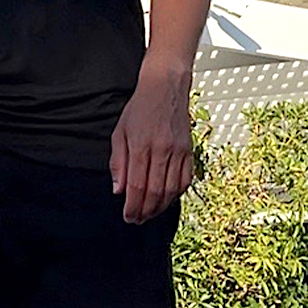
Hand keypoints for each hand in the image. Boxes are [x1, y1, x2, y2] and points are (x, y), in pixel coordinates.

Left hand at [109, 67, 193, 223]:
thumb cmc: (140, 108)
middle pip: (155, 192)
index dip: (132, 206)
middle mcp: (162, 150)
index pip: (137, 185)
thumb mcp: (119, 132)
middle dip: (145, 211)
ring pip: (172, 189)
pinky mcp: (189, 150)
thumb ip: (117, 162)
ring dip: (160, 207)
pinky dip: (176, 194)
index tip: (127, 216)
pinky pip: (185, 180)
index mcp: (141, 145)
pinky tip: (167, 199)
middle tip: (137, 220)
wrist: (165, 87)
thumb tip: (118, 190)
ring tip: (150, 214)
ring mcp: (179, 151)